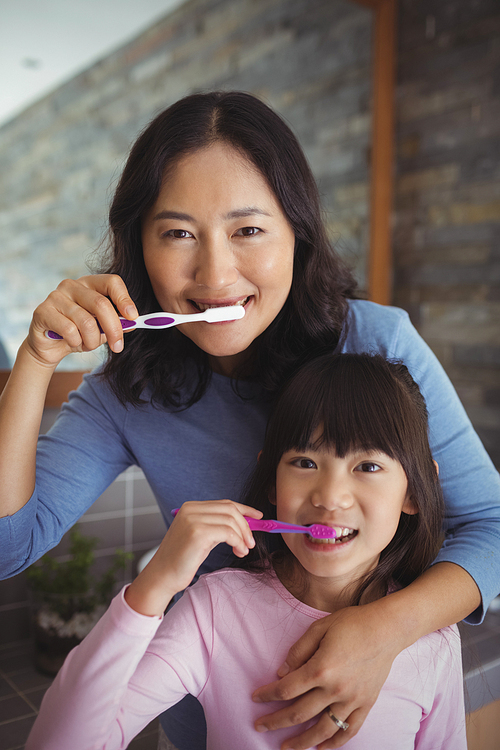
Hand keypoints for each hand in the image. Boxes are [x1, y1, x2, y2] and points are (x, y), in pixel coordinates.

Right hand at [24, 274, 137, 366]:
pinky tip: (71, 342)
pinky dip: (76, 342)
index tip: (133, 317)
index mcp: (90, 284)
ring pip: (86, 322)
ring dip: (92, 341)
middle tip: (118, 346)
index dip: (124, 299)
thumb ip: (117, 323)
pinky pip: (69, 331)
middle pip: (101, 304)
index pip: (111, 282)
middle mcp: (72, 285)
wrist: (50, 347)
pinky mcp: (43, 311)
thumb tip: (133, 322)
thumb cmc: (79, 333)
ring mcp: (56, 296)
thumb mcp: (102, 328)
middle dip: (113, 329)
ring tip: (88, 344)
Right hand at [125, 500, 262, 616]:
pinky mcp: (197, 533)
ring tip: (243, 550)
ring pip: (231, 520)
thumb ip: (218, 526)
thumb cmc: (182, 559)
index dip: (245, 509)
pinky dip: (238, 542)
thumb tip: (246, 523)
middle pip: (230, 509)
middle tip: (251, 542)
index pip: (225, 503)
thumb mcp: (201, 537)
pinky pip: (228, 533)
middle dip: (246, 525)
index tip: (258, 517)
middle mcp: (191, 509)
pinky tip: (238, 552)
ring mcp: (193, 519)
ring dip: (243, 536)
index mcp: (191, 507)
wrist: (162, 576)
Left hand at [252, 603, 399, 749]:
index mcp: (321, 668)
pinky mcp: (366, 704)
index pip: (286, 689)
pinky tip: (321, 748)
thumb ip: (298, 651)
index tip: (255, 698)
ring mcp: (352, 700)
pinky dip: (335, 743)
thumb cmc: (351, 623)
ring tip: (285, 747)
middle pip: (298, 713)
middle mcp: (335, 689)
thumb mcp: (319, 628)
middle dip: (275, 721)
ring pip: (323, 730)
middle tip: (259, 726)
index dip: (268, 695)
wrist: (386, 628)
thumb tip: (281, 673)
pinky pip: (349, 730)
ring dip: (302, 742)